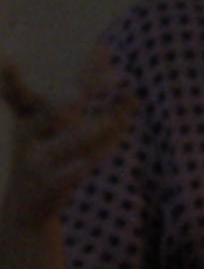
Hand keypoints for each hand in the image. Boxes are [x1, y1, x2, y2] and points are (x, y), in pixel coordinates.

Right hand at [1, 49, 134, 229]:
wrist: (25, 209)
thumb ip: (84, 91)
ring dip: (104, 124)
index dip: (12, 79)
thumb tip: (112, 59)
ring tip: (127, 108)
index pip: (18, 94)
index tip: (7, 60)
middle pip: (57, 109)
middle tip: (118, 77)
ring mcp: (38, 161)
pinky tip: (111, 146)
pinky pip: (79, 167)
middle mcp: (28, 137)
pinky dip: (97, 155)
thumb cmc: (49, 155)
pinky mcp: (52, 184)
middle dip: (85, 91)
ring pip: (75, 140)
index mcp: (27, 117)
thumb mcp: (60, 124)